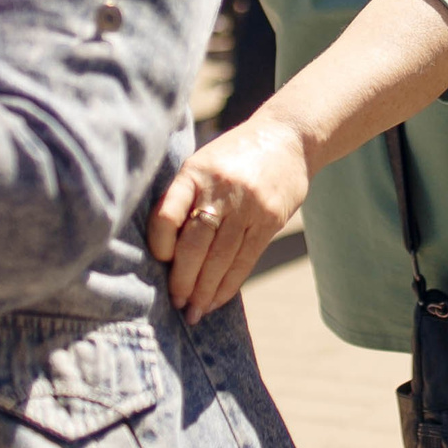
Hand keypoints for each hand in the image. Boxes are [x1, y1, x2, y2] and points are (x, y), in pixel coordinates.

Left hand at [146, 112, 310, 322]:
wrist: (288, 136)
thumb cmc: (234, 155)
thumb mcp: (203, 162)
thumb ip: (184, 197)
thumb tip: (164, 251)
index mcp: (194, 172)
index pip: (167, 214)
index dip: (159, 243)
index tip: (159, 261)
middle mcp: (221, 188)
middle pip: (196, 243)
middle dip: (183, 279)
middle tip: (175, 303)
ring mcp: (248, 205)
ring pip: (221, 257)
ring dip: (205, 290)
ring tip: (194, 311)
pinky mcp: (270, 219)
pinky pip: (246, 259)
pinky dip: (229, 284)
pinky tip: (217, 300)